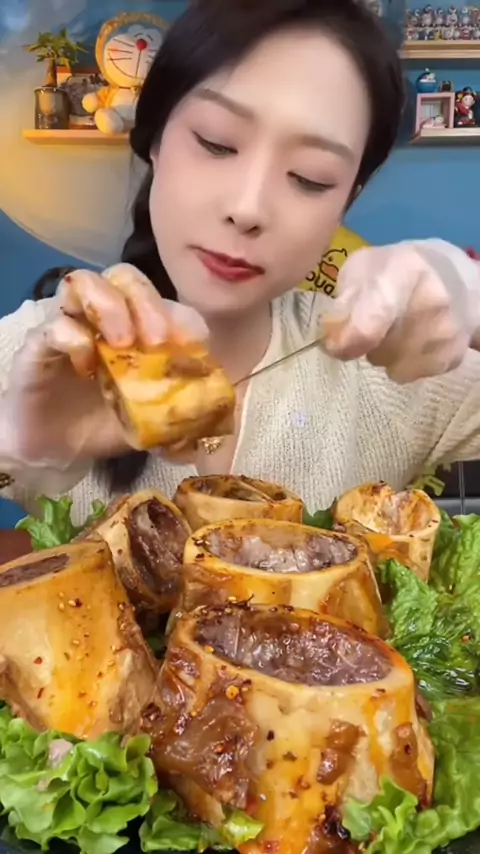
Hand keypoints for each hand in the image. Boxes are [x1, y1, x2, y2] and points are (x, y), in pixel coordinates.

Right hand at [0, 264, 206, 488]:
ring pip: (85, 282)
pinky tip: (86, 366)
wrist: (60, 449)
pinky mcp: (39, 344)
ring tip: (121, 344)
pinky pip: (54, 323)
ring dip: (110, 306)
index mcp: (141, 329)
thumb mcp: (156, 423)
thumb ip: (185, 414)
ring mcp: (72, 324)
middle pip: (127, 277)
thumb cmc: (109, 424)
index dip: (184, 320)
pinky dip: (73, 337)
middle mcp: (106, 317)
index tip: (194, 347)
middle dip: (148, 303)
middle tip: (157, 342)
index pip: (168, 304)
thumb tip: (219, 415)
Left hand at [321, 239, 479, 382]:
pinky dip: (403, 363)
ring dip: (384, 354)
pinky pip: (407, 374)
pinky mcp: (452, 356)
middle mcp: (431, 301)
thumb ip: (344, 299)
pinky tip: (412, 340)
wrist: (455, 279)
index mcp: (403, 271)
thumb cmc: (397, 269)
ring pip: (390, 366)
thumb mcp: (363, 267)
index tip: (335, 344)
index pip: (368, 325)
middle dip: (365, 343)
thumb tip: (333, 334)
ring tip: (396, 328)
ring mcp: (446, 331)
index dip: (345, 342)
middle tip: (375, 321)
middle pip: (376, 350)